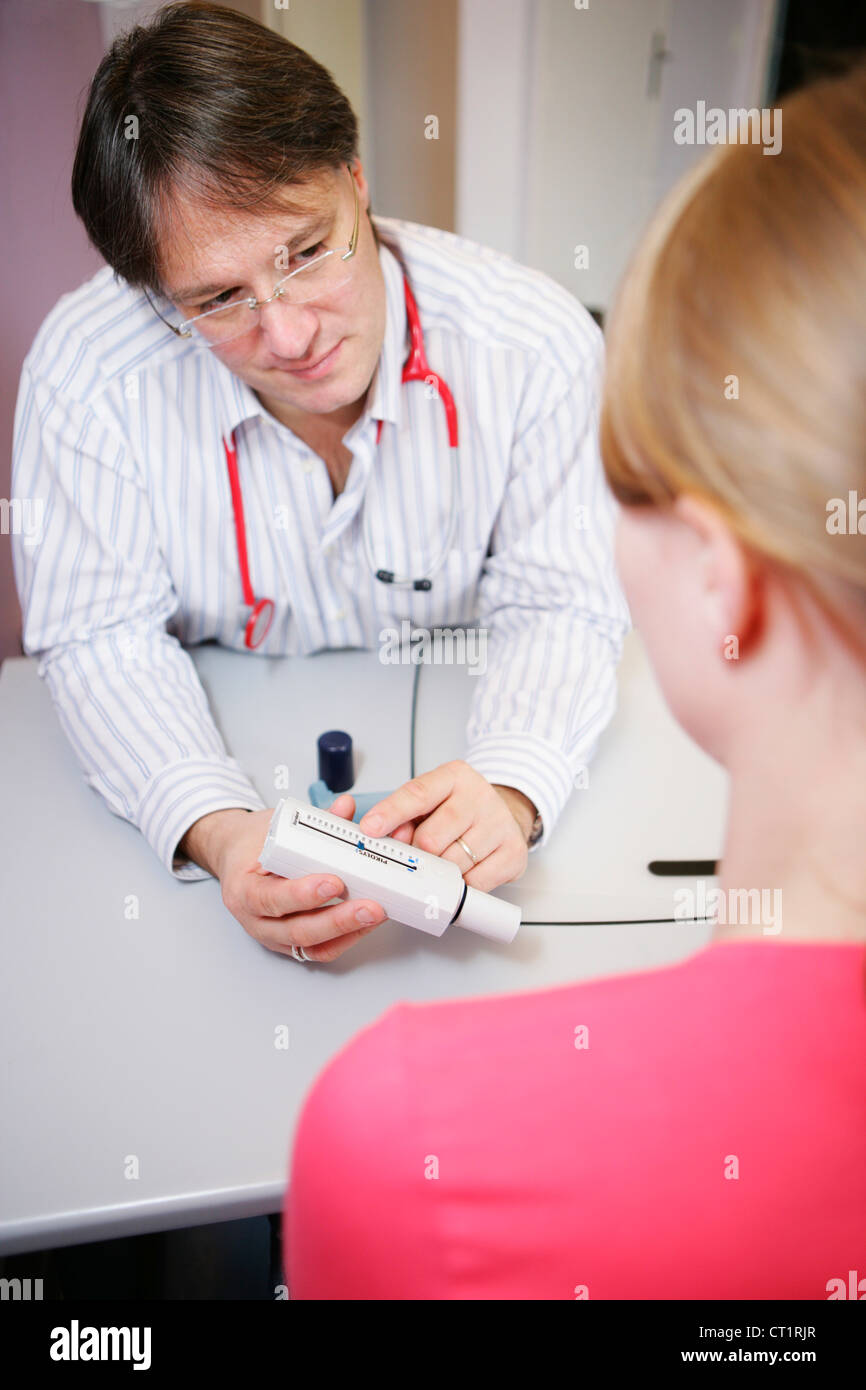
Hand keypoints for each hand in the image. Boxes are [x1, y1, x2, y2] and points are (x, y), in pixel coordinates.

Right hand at [215, 798, 387, 961]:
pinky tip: (367, 923)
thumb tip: (345, 808)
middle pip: (297, 931)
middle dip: (338, 921)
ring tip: (376, 914)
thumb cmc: (251, 844)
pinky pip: (320, 950)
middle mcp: (256, 920)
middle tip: (369, 907)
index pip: (272, 899)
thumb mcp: (272, 826)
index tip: (335, 883)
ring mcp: (274, 936)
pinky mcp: (291, 943)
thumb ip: (312, 822)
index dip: (304, 894)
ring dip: (348, 932)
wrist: (234, 857)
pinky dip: (347, 938)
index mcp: (243, 890)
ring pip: (313, 946)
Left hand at [358, 761, 533, 891]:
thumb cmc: (458, 809)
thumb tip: (394, 839)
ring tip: (444, 861)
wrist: (502, 814)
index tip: (370, 828)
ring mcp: (499, 823)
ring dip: (441, 870)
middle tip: (418, 855)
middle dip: (418, 853)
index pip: (417, 794)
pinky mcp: (514, 851)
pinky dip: (463, 883)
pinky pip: (476, 881)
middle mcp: (479, 795)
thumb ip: (405, 816)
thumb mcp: (429, 802)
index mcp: (454, 776)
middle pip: (432, 837)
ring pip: (453, 863)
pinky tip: (463, 871)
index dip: (390, 813)